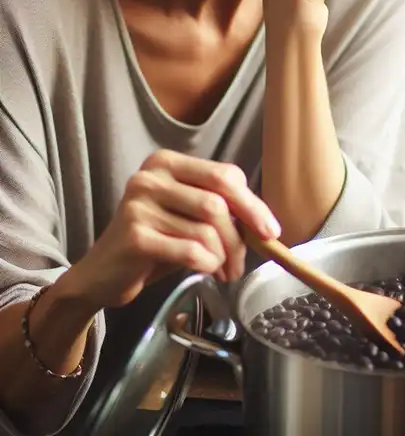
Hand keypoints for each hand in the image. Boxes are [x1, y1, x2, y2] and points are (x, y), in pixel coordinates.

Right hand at [67, 151, 280, 309]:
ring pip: (206, 230)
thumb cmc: (155, 242)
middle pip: (218, 203)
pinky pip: (190, 250)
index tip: (269, 231)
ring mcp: (139, 204)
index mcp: (167, 162)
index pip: (225, 176)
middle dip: (240, 237)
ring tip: (223, 270)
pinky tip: (205, 269)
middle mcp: (150, 177)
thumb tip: (263, 224)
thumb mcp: (187, 217)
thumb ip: (220, 210)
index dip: (252, 205)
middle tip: (244, 263)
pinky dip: (206, 264)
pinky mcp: (134, 235)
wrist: (102, 275)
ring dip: (223, 256)